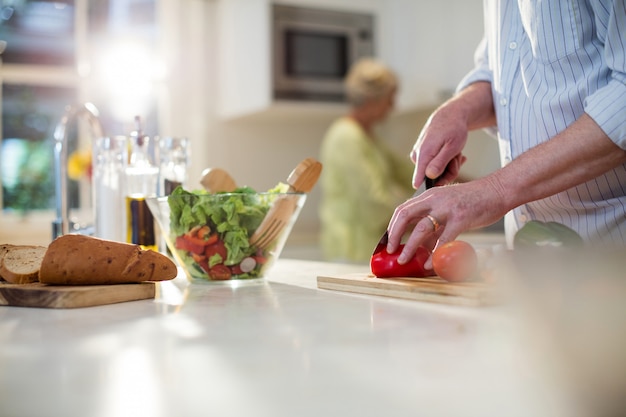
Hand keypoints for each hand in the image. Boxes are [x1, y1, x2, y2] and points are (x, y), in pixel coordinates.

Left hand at [386, 177, 507, 267]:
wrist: (498, 191)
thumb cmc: (474, 201)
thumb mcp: (448, 208)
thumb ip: (435, 224)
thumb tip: (421, 245)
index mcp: (429, 196)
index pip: (402, 209)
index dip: (392, 226)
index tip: (387, 242)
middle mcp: (434, 199)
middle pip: (404, 215)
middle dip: (393, 234)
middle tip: (389, 251)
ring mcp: (447, 208)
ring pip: (421, 228)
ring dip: (409, 246)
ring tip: (403, 259)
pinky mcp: (461, 218)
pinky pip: (444, 238)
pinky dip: (435, 252)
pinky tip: (430, 263)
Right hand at [411, 104, 468, 187]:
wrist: (450, 115)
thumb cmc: (453, 129)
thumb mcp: (452, 147)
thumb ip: (440, 162)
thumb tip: (429, 176)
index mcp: (423, 155)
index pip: (418, 181)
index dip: (433, 186)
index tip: (446, 183)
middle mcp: (417, 156)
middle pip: (432, 178)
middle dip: (448, 172)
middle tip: (458, 159)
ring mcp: (418, 156)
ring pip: (435, 172)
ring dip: (449, 166)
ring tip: (456, 154)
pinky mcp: (421, 155)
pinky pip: (434, 166)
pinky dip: (446, 162)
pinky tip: (453, 155)